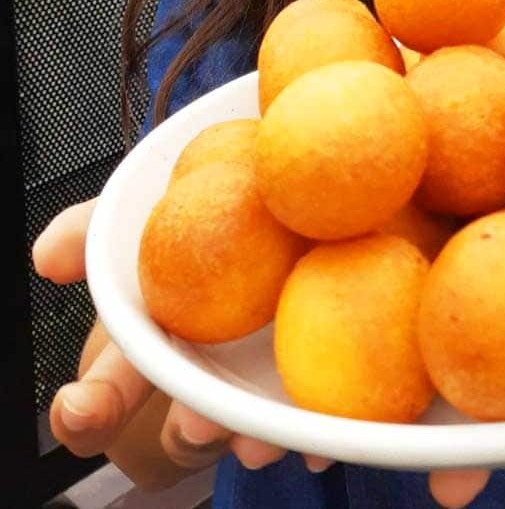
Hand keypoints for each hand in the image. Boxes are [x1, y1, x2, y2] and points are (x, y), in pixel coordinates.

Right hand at [32, 200, 331, 482]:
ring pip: (247, 429)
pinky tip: (324, 440)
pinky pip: (311, 422)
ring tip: (260, 439)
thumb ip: (91, 230)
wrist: (263, 199)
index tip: (77, 406)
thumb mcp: (138, 218)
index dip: (89, 408)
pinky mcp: (301, 385)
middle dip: (187, 432)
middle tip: (196, 424)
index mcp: (150, 349)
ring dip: (251, 440)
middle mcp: (197, 380)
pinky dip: (318, 434)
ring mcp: (248, 388)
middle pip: (185, 425)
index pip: (105, 395)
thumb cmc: (188, 220)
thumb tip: (44, 254)